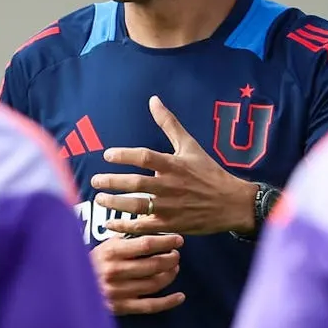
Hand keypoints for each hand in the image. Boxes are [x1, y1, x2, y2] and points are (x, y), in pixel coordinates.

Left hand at [91, 95, 256, 235]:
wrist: (232, 203)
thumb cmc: (208, 172)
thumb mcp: (190, 145)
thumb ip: (169, 123)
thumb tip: (153, 100)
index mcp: (174, 165)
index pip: (145, 157)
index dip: (124, 155)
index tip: (107, 155)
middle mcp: (170, 186)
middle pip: (136, 184)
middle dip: (112, 182)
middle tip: (95, 180)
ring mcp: (171, 207)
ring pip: (137, 206)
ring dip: (115, 204)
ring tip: (99, 198)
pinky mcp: (171, 225)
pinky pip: (145, 227)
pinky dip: (126, 227)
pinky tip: (110, 224)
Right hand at [91, 234, 185, 314]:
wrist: (70, 286)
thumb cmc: (93, 263)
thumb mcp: (105, 246)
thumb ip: (126, 238)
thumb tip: (150, 226)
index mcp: (111, 252)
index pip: (146, 244)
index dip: (166, 242)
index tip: (178, 240)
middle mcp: (115, 271)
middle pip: (154, 264)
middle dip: (171, 259)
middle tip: (176, 255)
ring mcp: (119, 291)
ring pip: (155, 284)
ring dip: (170, 275)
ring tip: (173, 268)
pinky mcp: (121, 307)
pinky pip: (151, 306)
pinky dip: (168, 302)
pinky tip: (180, 296)